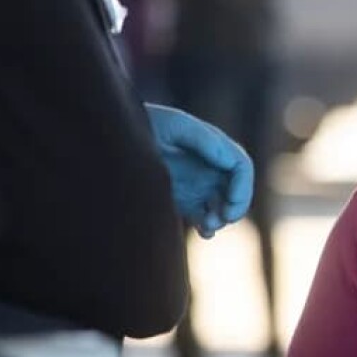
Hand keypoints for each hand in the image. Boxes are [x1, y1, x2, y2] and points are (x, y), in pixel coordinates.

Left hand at [145, 105, 253, 238]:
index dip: (243, 187)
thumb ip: (202, 139)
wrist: (113, 137)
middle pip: (237, 188)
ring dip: (222, 218)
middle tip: (222, 219)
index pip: (241, 166)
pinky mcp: (183, 200)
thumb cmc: (144, 124)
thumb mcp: (173, 125)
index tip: (229, 203)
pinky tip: (205, 233)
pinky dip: (209, 227)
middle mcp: (208, 165)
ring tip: (207, 226)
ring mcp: (197, 183)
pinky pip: (204, 216)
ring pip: (223, 205)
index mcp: (212, 145)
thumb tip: (229, 161)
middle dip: (236, 206)